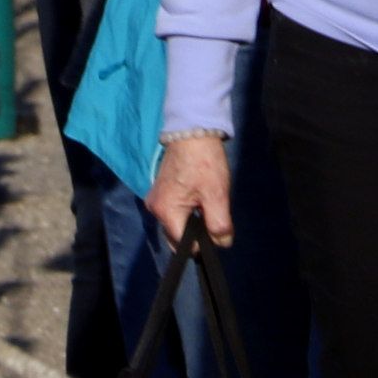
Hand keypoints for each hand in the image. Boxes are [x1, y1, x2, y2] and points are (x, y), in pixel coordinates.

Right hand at [147, 130, 232, 244]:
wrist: (193, 132)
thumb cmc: (204, 162)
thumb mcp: (216, 194)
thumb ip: (219, 224)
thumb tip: (222, 244)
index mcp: (166, 212)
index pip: (184, 245)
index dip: (202, 243)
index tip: (216, 231)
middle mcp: (155, 209)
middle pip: (177, 237)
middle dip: (196, 234)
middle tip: (213, 216)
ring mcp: (155, 200)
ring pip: (176, 225)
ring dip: (192, 223)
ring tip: (207, 206)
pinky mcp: (159, 192)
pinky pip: (174, 213)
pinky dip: (187, 213)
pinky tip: (199, 201)